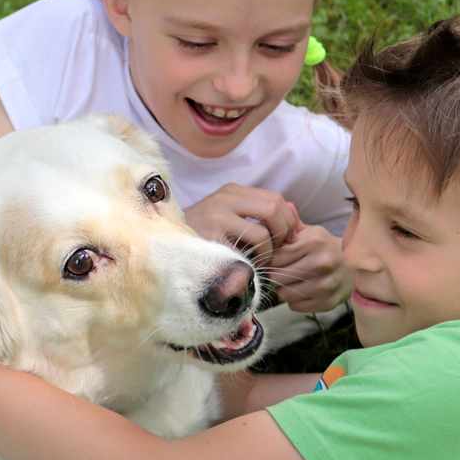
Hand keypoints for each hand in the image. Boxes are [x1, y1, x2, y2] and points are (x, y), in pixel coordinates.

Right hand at [184, 184, 299, 264]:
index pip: (276, 199)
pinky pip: (244, 254)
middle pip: (274, 210)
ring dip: (267, 254)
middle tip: (277, 251)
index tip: (286, 239)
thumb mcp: (229, 215)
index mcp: (232, 191)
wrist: (165, 245)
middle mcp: (224, 199)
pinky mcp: (209, 241)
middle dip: (283, 234)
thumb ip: (258, 212)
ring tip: (259, 262)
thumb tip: (294, 211)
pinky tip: (246, 268)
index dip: (288, 221)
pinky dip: (251, 264)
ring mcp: (215, 219)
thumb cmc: (202, 234)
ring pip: (261, 234)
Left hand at [268, 225, 351, 311]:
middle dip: (275, 276)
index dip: (270, 260)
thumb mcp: (309, 233)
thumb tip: (267, 224)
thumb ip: (288, 228)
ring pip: (284, 294)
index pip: (275, 258)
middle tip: (281, 273)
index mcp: (314, 243)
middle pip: (277, 277)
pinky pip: (296, 306)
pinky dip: (295, 301)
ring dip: (283, 290)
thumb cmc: (324, 248)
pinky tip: (302, 291)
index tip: (273, 261)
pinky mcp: (328, 302)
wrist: (354, 267)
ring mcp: (326, 285)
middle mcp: (322, 263)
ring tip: (291, 282)